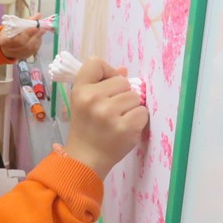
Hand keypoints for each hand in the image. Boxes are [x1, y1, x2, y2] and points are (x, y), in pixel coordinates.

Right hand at [0, 13, 45, 59]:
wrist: (4, 45)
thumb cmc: (8, 33)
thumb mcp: (14, 25)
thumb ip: (26, 20)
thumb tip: (39, 15)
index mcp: (5, 41)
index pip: (17, 40)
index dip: (27, 34)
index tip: (35, 27)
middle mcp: (11, 50)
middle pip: (26, 45)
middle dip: (36, 36)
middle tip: (43, 28)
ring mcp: (18, 55)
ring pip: (31, 49)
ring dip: (38, 39)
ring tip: (42, 31)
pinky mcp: (24, 56)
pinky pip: (33, 51)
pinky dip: (37, 43)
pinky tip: (39, 37)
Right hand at [62, 57, 149, 177]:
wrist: (85, 159)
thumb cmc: (86, 128)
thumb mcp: (83, 103)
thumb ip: (100, 84)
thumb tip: (123, 70)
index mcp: (80, 91)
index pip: (96, 63)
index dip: (106, 72)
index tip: (106, 86)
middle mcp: (92, 99)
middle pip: (122, 81)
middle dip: (121, 94)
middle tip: (110, 111)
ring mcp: (109, 114)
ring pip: (135, 97)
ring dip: (131, 108)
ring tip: (117, 120)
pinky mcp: (125, 127)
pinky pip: (142, 112)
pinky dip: (138, 120)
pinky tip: (125, 128)